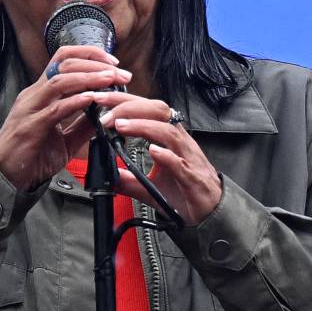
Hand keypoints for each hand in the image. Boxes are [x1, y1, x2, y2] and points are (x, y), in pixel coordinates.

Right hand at [0, 45, 131, 191]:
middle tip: (120, 73)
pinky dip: (76, 101)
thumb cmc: (30, 157)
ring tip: (110, 80)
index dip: (89, 55)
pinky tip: (92, 99)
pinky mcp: (30, 127)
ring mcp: (30, 109)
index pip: (64, 60)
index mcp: (41, 94)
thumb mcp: (64, 140)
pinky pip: (55, 108)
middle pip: (65, 63)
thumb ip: (83, 125)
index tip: (113, 64)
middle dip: (96, 64)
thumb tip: (105, 113)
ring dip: (89, 78)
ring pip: (60, 80)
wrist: (5, 178)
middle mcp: (34, 95)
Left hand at [98, 96, 222, 223]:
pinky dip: (166, 155)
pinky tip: (152, 151)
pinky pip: (180, 162)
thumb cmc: (185, 191)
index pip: (146, 109)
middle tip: (105, 112)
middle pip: (157, 111)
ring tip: (121, 126)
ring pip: (168, 132)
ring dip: (142, 126)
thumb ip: (127, 179)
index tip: (101, 99)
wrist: (210, 211)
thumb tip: (106, 175)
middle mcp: (179, 142)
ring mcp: (187, 158)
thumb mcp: (148, 185)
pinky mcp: (192, 177)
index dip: (125, 101)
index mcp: (168, 138)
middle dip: (129, 106)